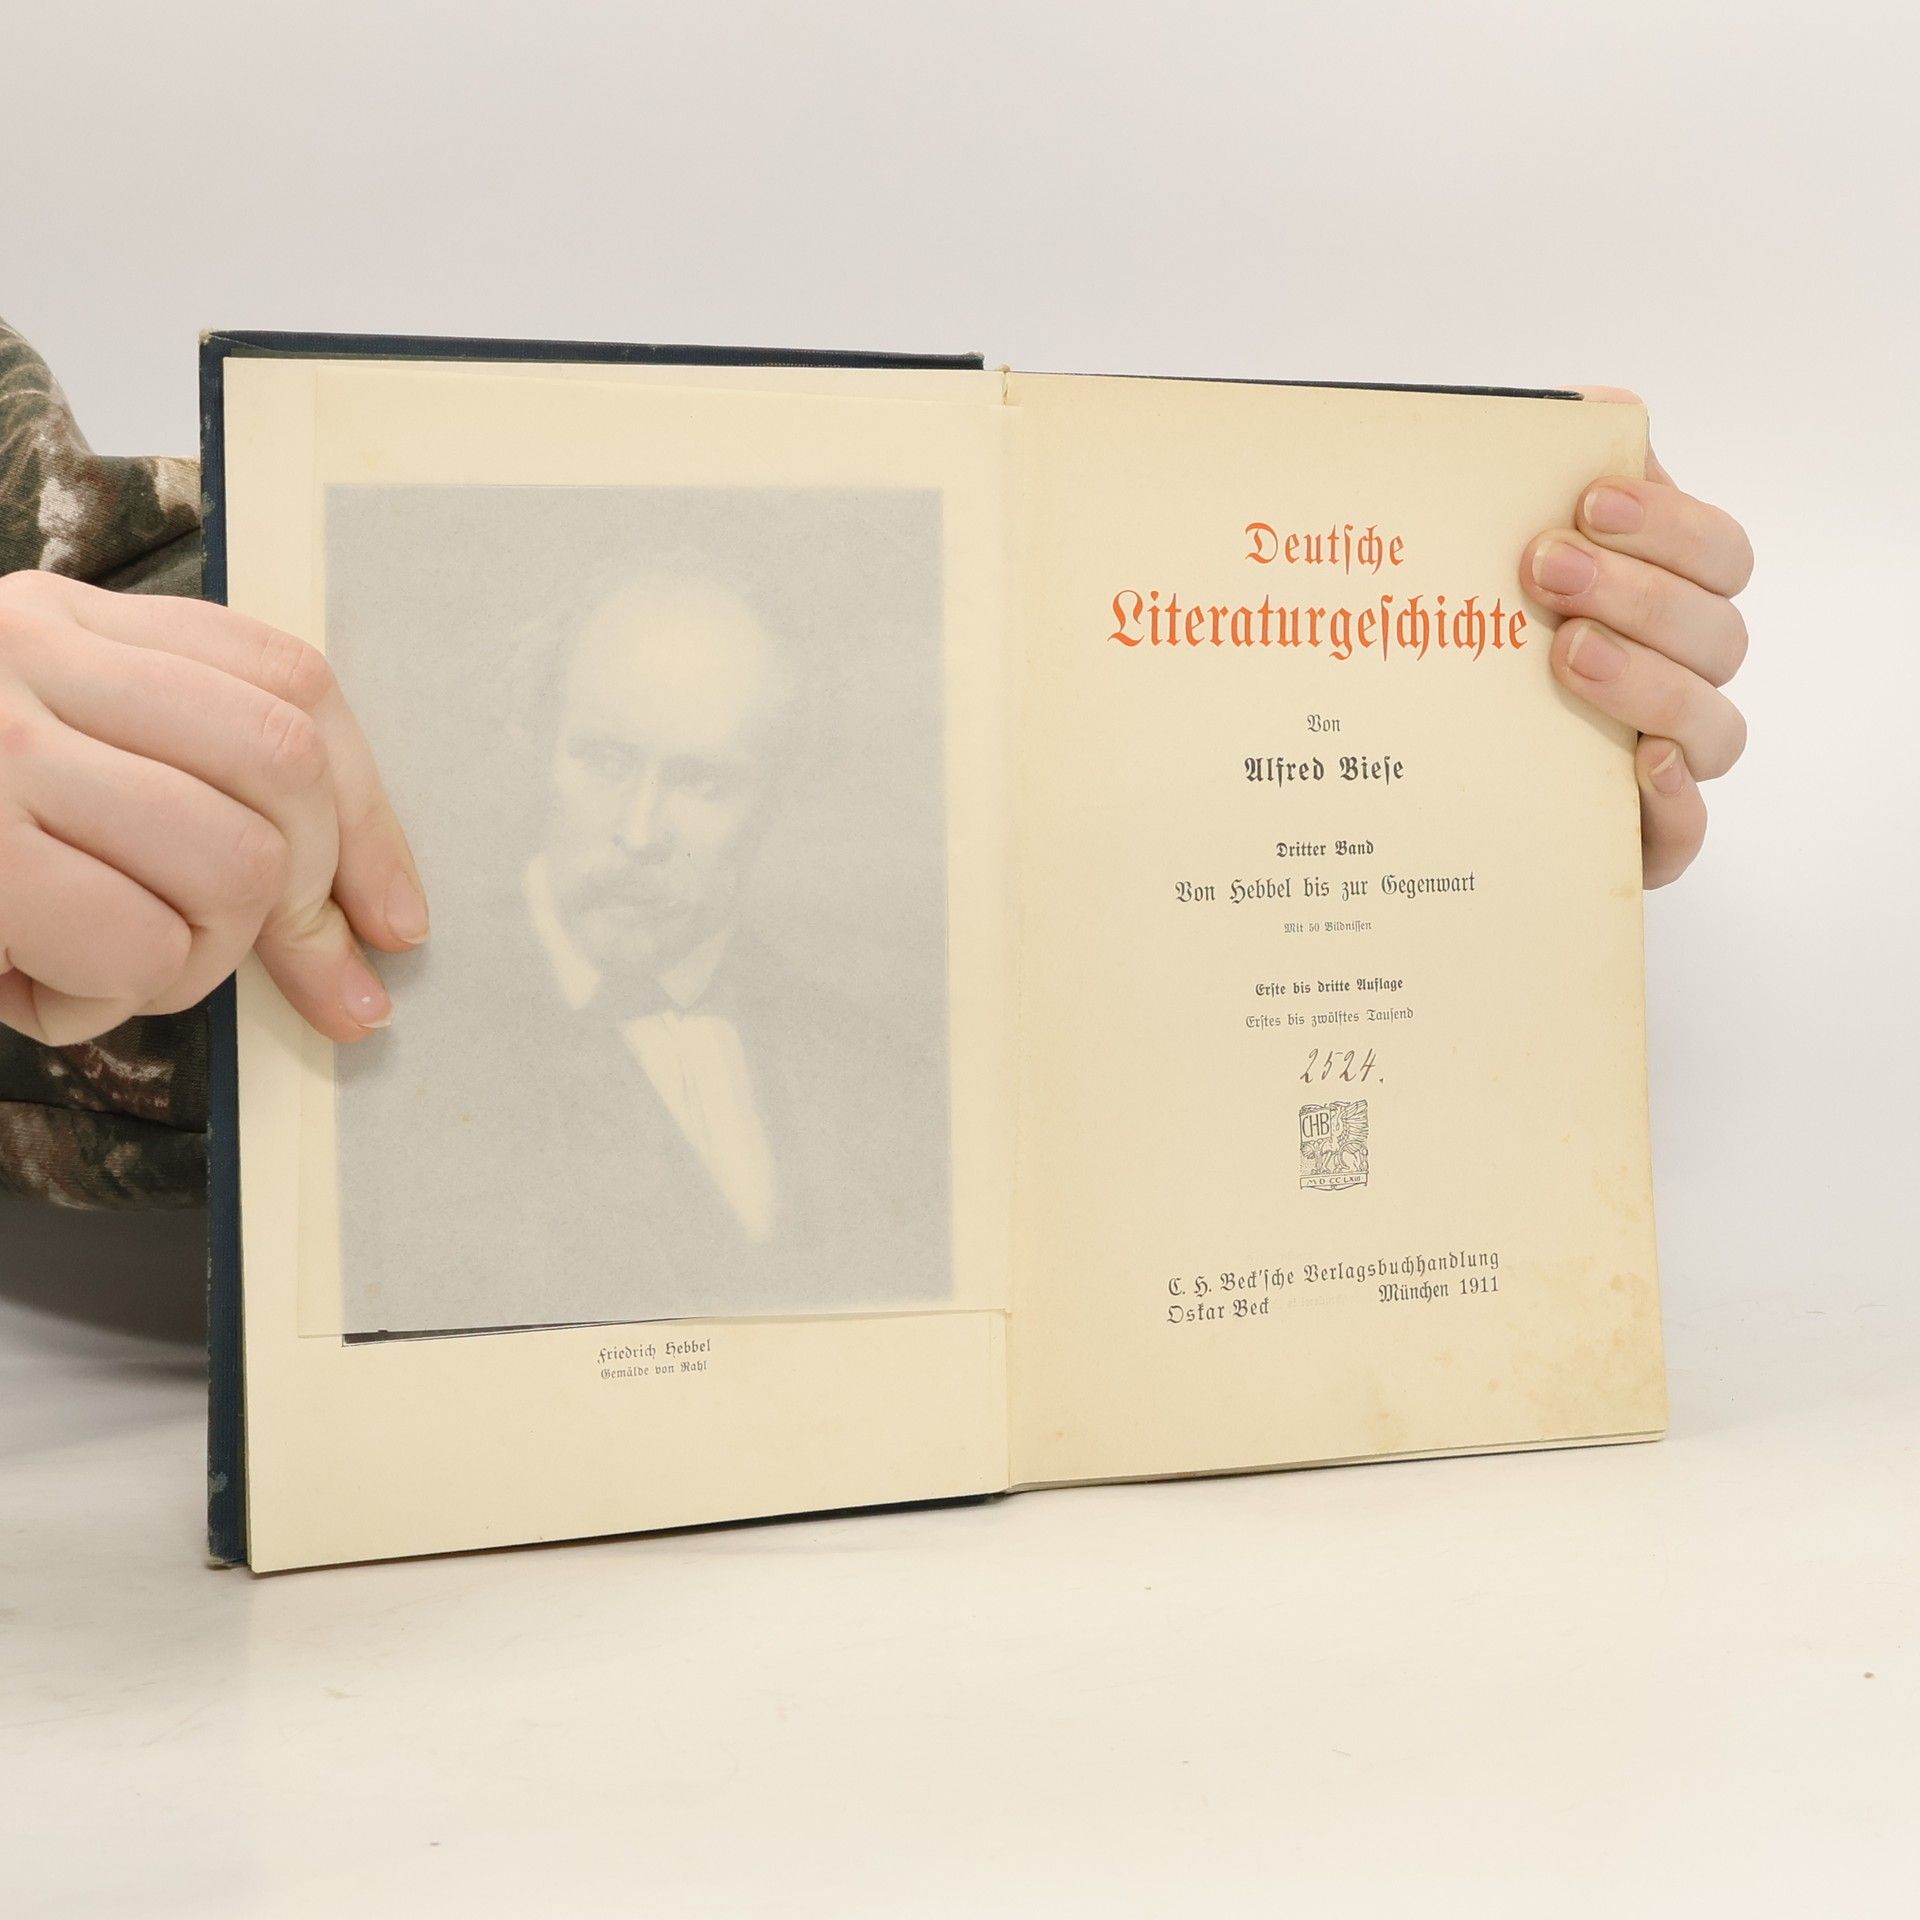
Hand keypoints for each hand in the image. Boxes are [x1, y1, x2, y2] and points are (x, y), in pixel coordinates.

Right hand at [0, 571, 426, 1045]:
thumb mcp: (44, 768)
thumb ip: (178, 789)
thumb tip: (361, 923)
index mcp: (67, 620)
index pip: (292, 682)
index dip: (369, 816)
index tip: (395, 923)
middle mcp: (29, 654)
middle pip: (284, 765)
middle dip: (303, 898)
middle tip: (264, 965)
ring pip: (230, 866)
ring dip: (198, 958)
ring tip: (110, 967)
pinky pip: (138, 948)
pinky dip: (115, 1003)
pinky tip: (39, 992)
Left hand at [1521, 391, 1751, 886]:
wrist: (1413, 773)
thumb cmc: (1474, 643)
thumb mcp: (1489, 555)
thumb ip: (1539, 478)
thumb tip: (1583, 408)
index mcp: (1665, 601)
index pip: (1716, 552)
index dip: (1667, 522)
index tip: (1588, 499)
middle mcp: (1680, 678)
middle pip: (1716, 632)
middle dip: (1638, 591)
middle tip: (1546, 568)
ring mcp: (1665, 761)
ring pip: (1711, 726)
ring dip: (1646, 680)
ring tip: (1564, 652)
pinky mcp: (1637, 840)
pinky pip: (1686, 833)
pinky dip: (1673, 801)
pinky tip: (1635, 762)